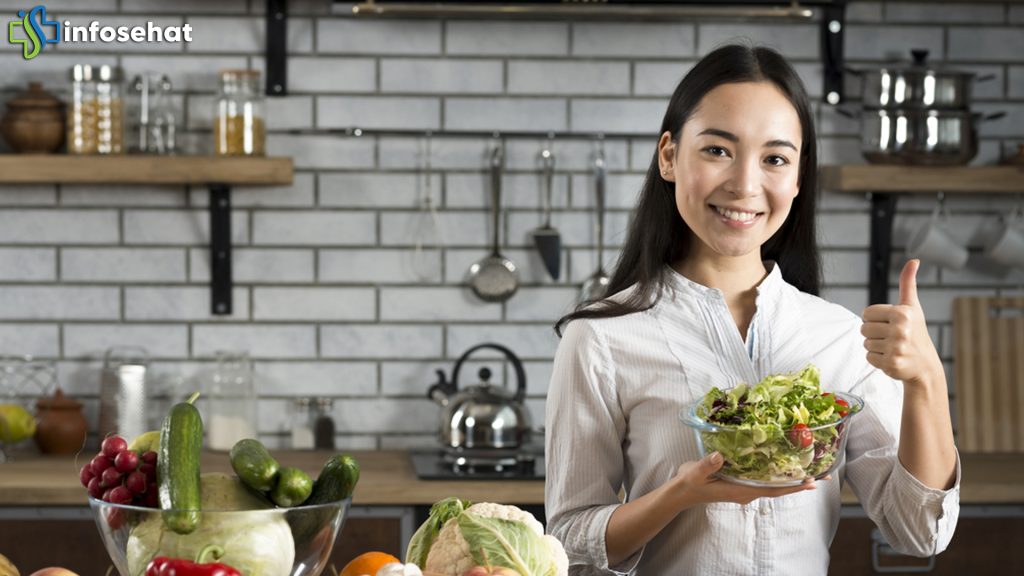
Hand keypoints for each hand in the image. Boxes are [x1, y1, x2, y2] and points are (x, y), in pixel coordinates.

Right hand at [673, 452, 820, 506]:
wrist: (682, 492)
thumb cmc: (690, 483)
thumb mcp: (696, 473)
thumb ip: (707, 465)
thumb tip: (719, 456)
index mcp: (740, 490)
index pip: (772, 490)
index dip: (792, 486)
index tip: (812, 483)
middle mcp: (746, 491)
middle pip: (779, 488)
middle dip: (800, 482)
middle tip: (823, 475)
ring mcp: (744, 487)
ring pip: (773, 484)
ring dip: (791, 478)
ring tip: (810, 469)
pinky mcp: (741, 482)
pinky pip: (764, 479)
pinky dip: (777, 474)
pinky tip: (783, 465)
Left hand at [860, 259, 942, 385]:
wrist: (925, 365)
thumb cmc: (915, 331)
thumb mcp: (912, 306)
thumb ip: (908, 283)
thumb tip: (914, 260)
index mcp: (902, 313)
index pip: (867, 313)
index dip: (875, 318)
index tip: (890, 323)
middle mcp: (900, 330)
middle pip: (864, 328)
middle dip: (874, 333)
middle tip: (892, 337)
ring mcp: (896, 348)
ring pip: (866, 343)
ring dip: (876, 346)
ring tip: (893, 347)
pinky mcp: (891, 364)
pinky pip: (869, 358)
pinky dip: (877, 360)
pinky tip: (892, 358)